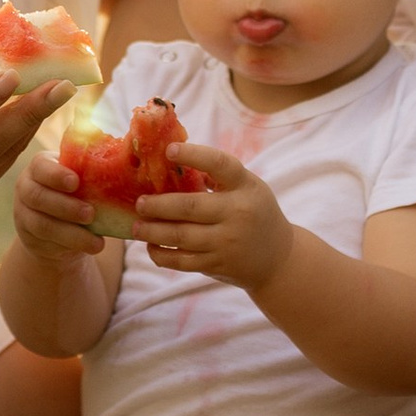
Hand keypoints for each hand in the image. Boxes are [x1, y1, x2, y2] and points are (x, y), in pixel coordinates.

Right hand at [14, 145, 108, 271]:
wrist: (58, 224)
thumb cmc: (77, 192)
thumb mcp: (81, 179)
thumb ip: (94, 171)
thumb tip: (131, 162)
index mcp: (40, 166)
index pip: (40, 166)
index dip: (56, 175)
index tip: (76, 182)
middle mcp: (26, 187)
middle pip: (38, 196)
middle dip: (66, 206)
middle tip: (91, 214)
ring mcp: (24, 213)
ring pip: (42, 224)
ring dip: (71, 232)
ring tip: (96, 240)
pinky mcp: (29, 236)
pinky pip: (48, 241)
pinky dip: (72, 244)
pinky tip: (92, 246)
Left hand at [132, 147, 288, 289]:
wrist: (278, 259)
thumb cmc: (255, 213)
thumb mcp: (248, 188)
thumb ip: (218, 177)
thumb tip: (172, 164)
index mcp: (246, 186)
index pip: (220, 164)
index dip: (194, 155)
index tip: (169, 151)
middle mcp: (238, 213)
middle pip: (190, 206)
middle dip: (159, 205)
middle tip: (139, 202)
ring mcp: (227, 242)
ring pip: (181, 236)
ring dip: (154, 231)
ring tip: (137, 226)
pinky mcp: (217, 264)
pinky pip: (182, 261)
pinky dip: (162, 255)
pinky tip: (151, 247)